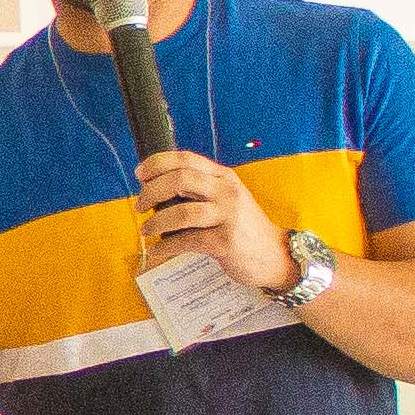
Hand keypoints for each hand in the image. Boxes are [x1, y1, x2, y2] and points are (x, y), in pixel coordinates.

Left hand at [131, 150, 289, 291]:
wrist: (275, 255)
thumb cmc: (242, 228)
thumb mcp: (226, 199)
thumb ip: (199, 191)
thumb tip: (155, 190)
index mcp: (224, 177)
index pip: (186, 159)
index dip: (157, 163)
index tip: (140, 174)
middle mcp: (227, 192)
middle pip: (180, 180)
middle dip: (151, 191)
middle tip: (139, 205)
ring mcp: (228, 216)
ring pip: (181, 212)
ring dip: (156, 222)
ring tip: (147, 230)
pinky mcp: (225, 242)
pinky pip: (186, 241)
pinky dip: (165, 247)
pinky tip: (156, 251)